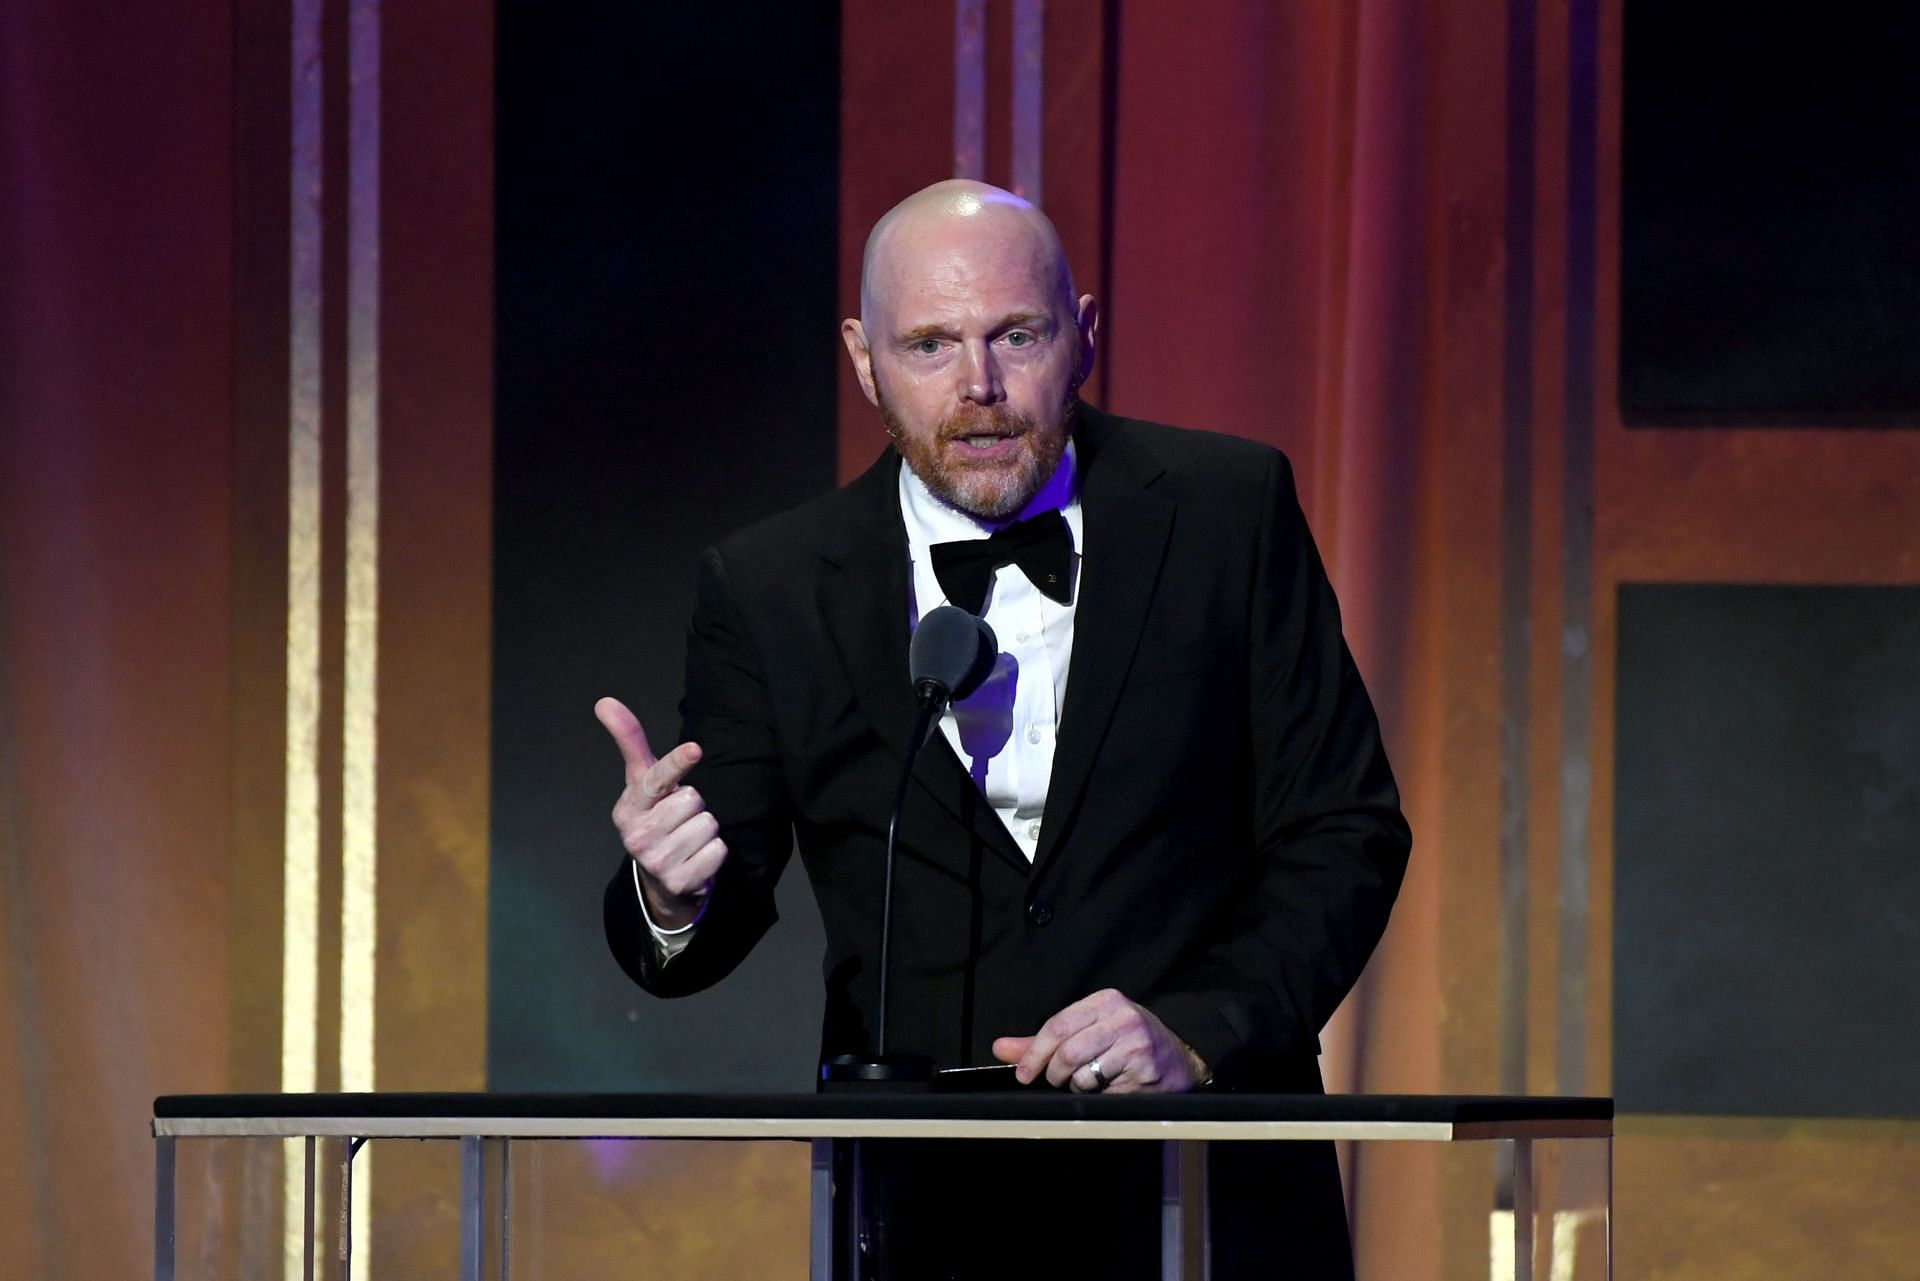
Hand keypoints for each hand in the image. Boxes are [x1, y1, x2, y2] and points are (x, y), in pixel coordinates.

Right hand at [595, 696, 724, 929]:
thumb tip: (605, 700)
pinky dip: (715, 853)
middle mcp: (637, 835)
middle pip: (694, 798)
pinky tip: (697, 858)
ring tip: (688, 839)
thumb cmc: (656, 816)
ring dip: (706, 830)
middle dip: (695, 806)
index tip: (694, 749)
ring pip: (708, 824)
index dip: (676, 763)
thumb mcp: (643, 782)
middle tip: (681, 819)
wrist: (661, 878)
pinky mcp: (680, 882)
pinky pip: (718, 851)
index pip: (656, 779)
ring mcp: (657, 861)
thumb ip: (630, 742)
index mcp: (628, 807)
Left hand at [991, 988, 1208, 1093]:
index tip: (1023, 1074)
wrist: (1180, 1057)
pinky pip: (1103, 1094)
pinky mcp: (1144, 1074)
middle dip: (1053, 1074)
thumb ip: (1043, 1040)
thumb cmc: (1126, 1040)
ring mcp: (1136, 1047)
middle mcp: (1123, 1019)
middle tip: (1055, 1080)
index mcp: (1106, 1001)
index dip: (1034, 1053)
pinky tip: (1108, 1088)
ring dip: (1076, 1087)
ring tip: (1087, 1082)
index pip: (1057, 1025)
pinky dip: (1097, 1097)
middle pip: (1067, 1052)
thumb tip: (1000, 1049)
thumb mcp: (1090, 1028)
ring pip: (1083, 1076)